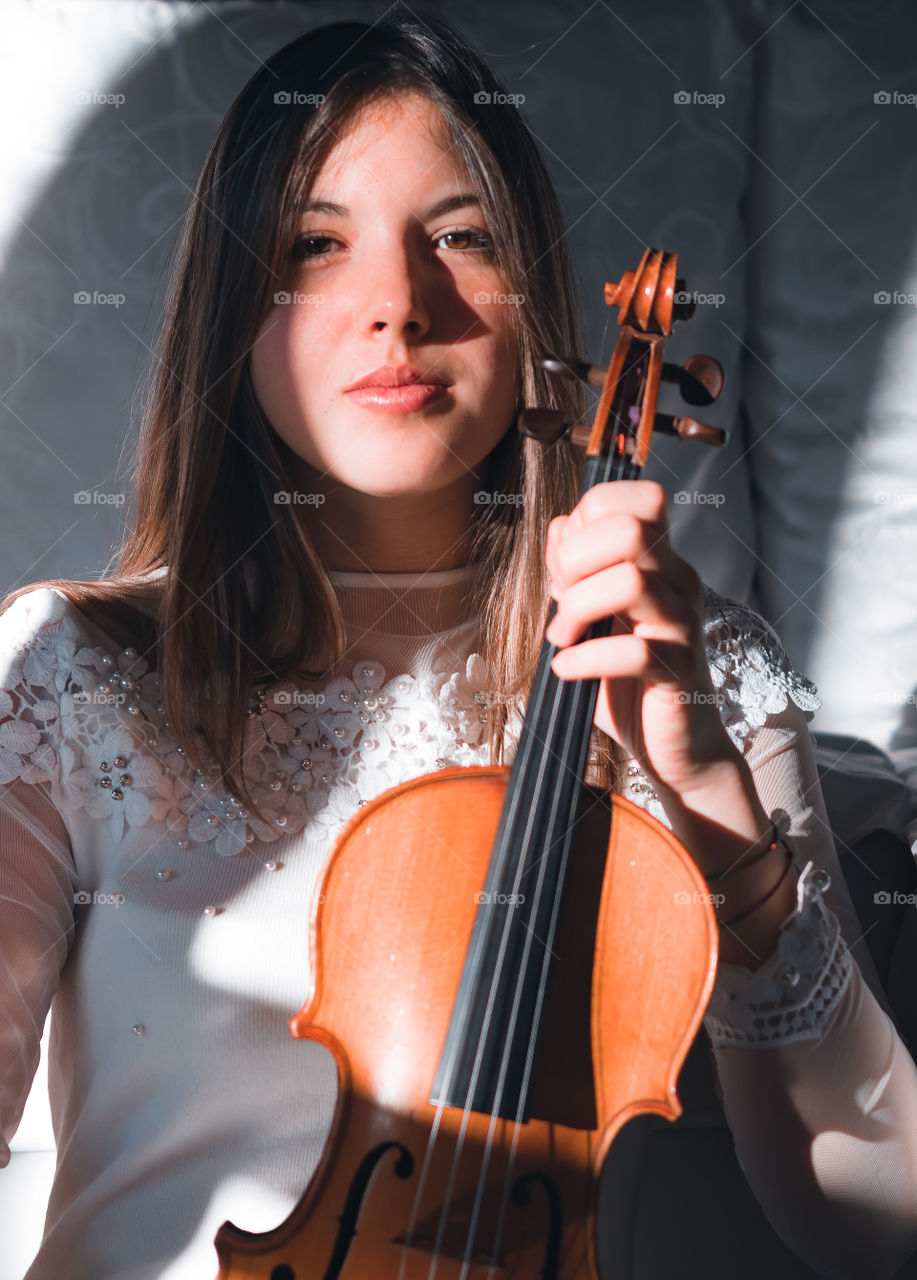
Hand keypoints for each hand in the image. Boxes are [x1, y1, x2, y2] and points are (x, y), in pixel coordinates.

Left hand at [544, 480, 736, 798]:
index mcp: (660, 561)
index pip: (637, 498)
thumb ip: (576, 570)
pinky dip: (586, 659)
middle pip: (631, 528)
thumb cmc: (628, 680)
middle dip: (576, 559)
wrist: (676, 748)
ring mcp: (682, 625)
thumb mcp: (593, 616)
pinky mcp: (678, 672)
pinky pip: (634, 652)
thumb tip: (560, 526)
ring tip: (562, 637)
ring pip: (633, 581)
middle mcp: (678, 583)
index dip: (588, 519)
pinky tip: (567, 670)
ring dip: (578, 607)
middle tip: (560, 601)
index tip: (566, 563)